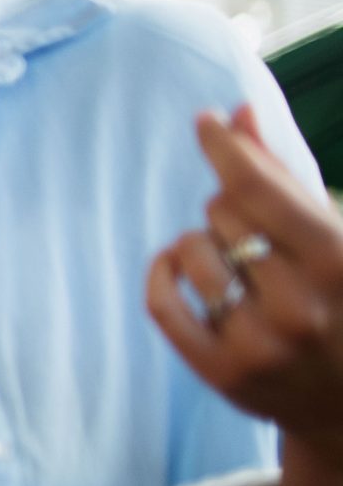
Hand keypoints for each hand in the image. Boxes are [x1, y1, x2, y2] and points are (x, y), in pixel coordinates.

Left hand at [148, 105, 342, 461]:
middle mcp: (300, 306)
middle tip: (256, 237)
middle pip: (221, 214)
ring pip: (190, 251)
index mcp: (337, 263)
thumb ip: (286, 179)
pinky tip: (178, 267)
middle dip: (230, 211)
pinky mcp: (221, 372)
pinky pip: (162, 302)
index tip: (207, 122)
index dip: (226, 148)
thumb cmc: (339, 300)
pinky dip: (163, 273)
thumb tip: (239, 113)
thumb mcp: (331, 238)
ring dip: (200, 245)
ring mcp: (259, 344)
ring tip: (232, 263)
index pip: (259, 190)